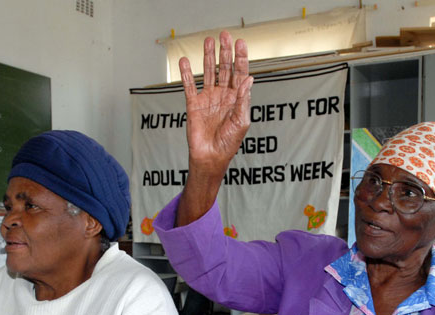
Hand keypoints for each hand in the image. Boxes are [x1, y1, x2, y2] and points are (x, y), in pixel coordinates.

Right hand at [177, 31, 252, 225]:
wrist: (210, 158)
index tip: (240, 43)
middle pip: (225, 68)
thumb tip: (249, 79)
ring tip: (208, 41)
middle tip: (224, 36)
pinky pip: (190, 86)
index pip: (240, 73)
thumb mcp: (241, 121)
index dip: (241, 58)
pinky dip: (187, 74)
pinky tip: (186, 62)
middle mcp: (223, 95)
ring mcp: (208, 99)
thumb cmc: (229, 144)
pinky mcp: (194, 105)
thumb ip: (243, 100)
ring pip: (208, 72)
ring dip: (208, 57)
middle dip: (225, 52)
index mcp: (237, 99)